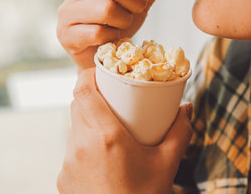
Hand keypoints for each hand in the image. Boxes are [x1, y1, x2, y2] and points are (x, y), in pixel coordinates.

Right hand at [57, 0, 167, 69]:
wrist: (98, 53)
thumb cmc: (115, 23)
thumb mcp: (135, 1)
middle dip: (136, 0)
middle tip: (140, 9)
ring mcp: (67, 11)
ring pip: (107, 10)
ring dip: (124, 20)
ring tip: (123, 24)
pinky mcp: (67, 34)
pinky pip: (97, 33)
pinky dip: (111, 37)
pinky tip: (111, 38)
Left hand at [57, 69, 192, 193]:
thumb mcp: (168, 164)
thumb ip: (179, 132)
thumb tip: (186, 108)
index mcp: (105, 136)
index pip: (83, 89)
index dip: (90, 74)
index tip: (103, 72)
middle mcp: (80, 145)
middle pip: (78, 105)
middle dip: (94, 97)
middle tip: (114, 99)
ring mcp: (68, 163)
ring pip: (74, 128)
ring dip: (89, 121)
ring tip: (111, 129)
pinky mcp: (63, 179)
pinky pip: (72, 151)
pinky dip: (86, 145)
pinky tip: (104, 158)